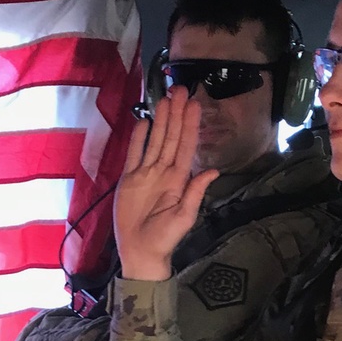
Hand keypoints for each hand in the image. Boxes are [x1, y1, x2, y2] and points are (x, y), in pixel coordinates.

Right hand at [114, 88, 219, 280]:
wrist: (140, 252)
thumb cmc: (165, 238)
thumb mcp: (184, 217)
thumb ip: (196, 192)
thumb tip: (212, 171)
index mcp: (179, 179)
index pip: (186, 146)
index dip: (190, 125)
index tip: (194, 104)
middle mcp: (163, 171)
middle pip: (171, 137)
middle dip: (176, 114)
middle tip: (179, 89)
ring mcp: (145, 173)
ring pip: (155, 140)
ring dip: (160, 120)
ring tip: (164, 98)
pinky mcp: (129, 179)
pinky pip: (134, 153)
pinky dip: (139, 137)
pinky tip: (143, 121)